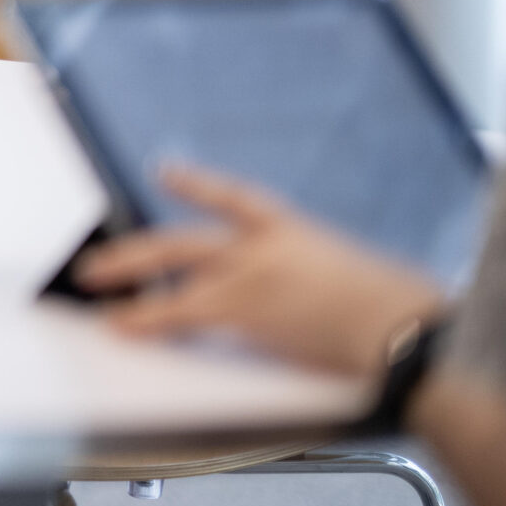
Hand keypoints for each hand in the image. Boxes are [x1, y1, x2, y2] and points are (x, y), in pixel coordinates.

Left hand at [74, 162, 445, 380]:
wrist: (411, 333)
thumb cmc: (401, 313)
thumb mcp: (355, 278)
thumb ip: (313, 278)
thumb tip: (298, 296)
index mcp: (295, 231)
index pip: (235, 197)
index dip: (197, 184)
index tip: (164, 171)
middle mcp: (264, 247)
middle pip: (183, 240)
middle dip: (136, 253)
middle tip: (95, 263)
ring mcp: (251, 276)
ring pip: (175, 273)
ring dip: (129, 281)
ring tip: (94, 289)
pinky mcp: (246, 311)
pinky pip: (183, 314)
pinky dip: (150, 321)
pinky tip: (123, 327)